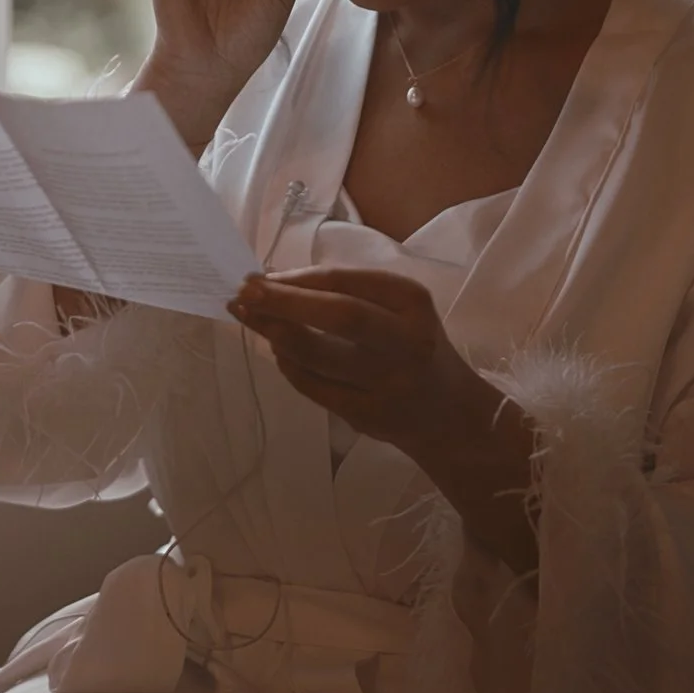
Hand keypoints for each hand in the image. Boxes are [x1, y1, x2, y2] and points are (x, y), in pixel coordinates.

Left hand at [225, 265, 483, 455]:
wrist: (449, 415)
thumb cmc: (411, 345)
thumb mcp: (397, 308)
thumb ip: (346, 291)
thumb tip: (276, 279)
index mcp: (411, 302)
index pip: (347, 281)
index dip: (297, 278)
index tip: (259, 276)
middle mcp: (405, 341)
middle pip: (341, 316)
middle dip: (285, 303)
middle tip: (244, 295)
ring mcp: (388, 383)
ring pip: (320, 357)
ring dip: (275, 335)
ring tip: (248, 319)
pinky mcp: (368, 416)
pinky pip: (315, 387)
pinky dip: (289, 366)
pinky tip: (276, 350)